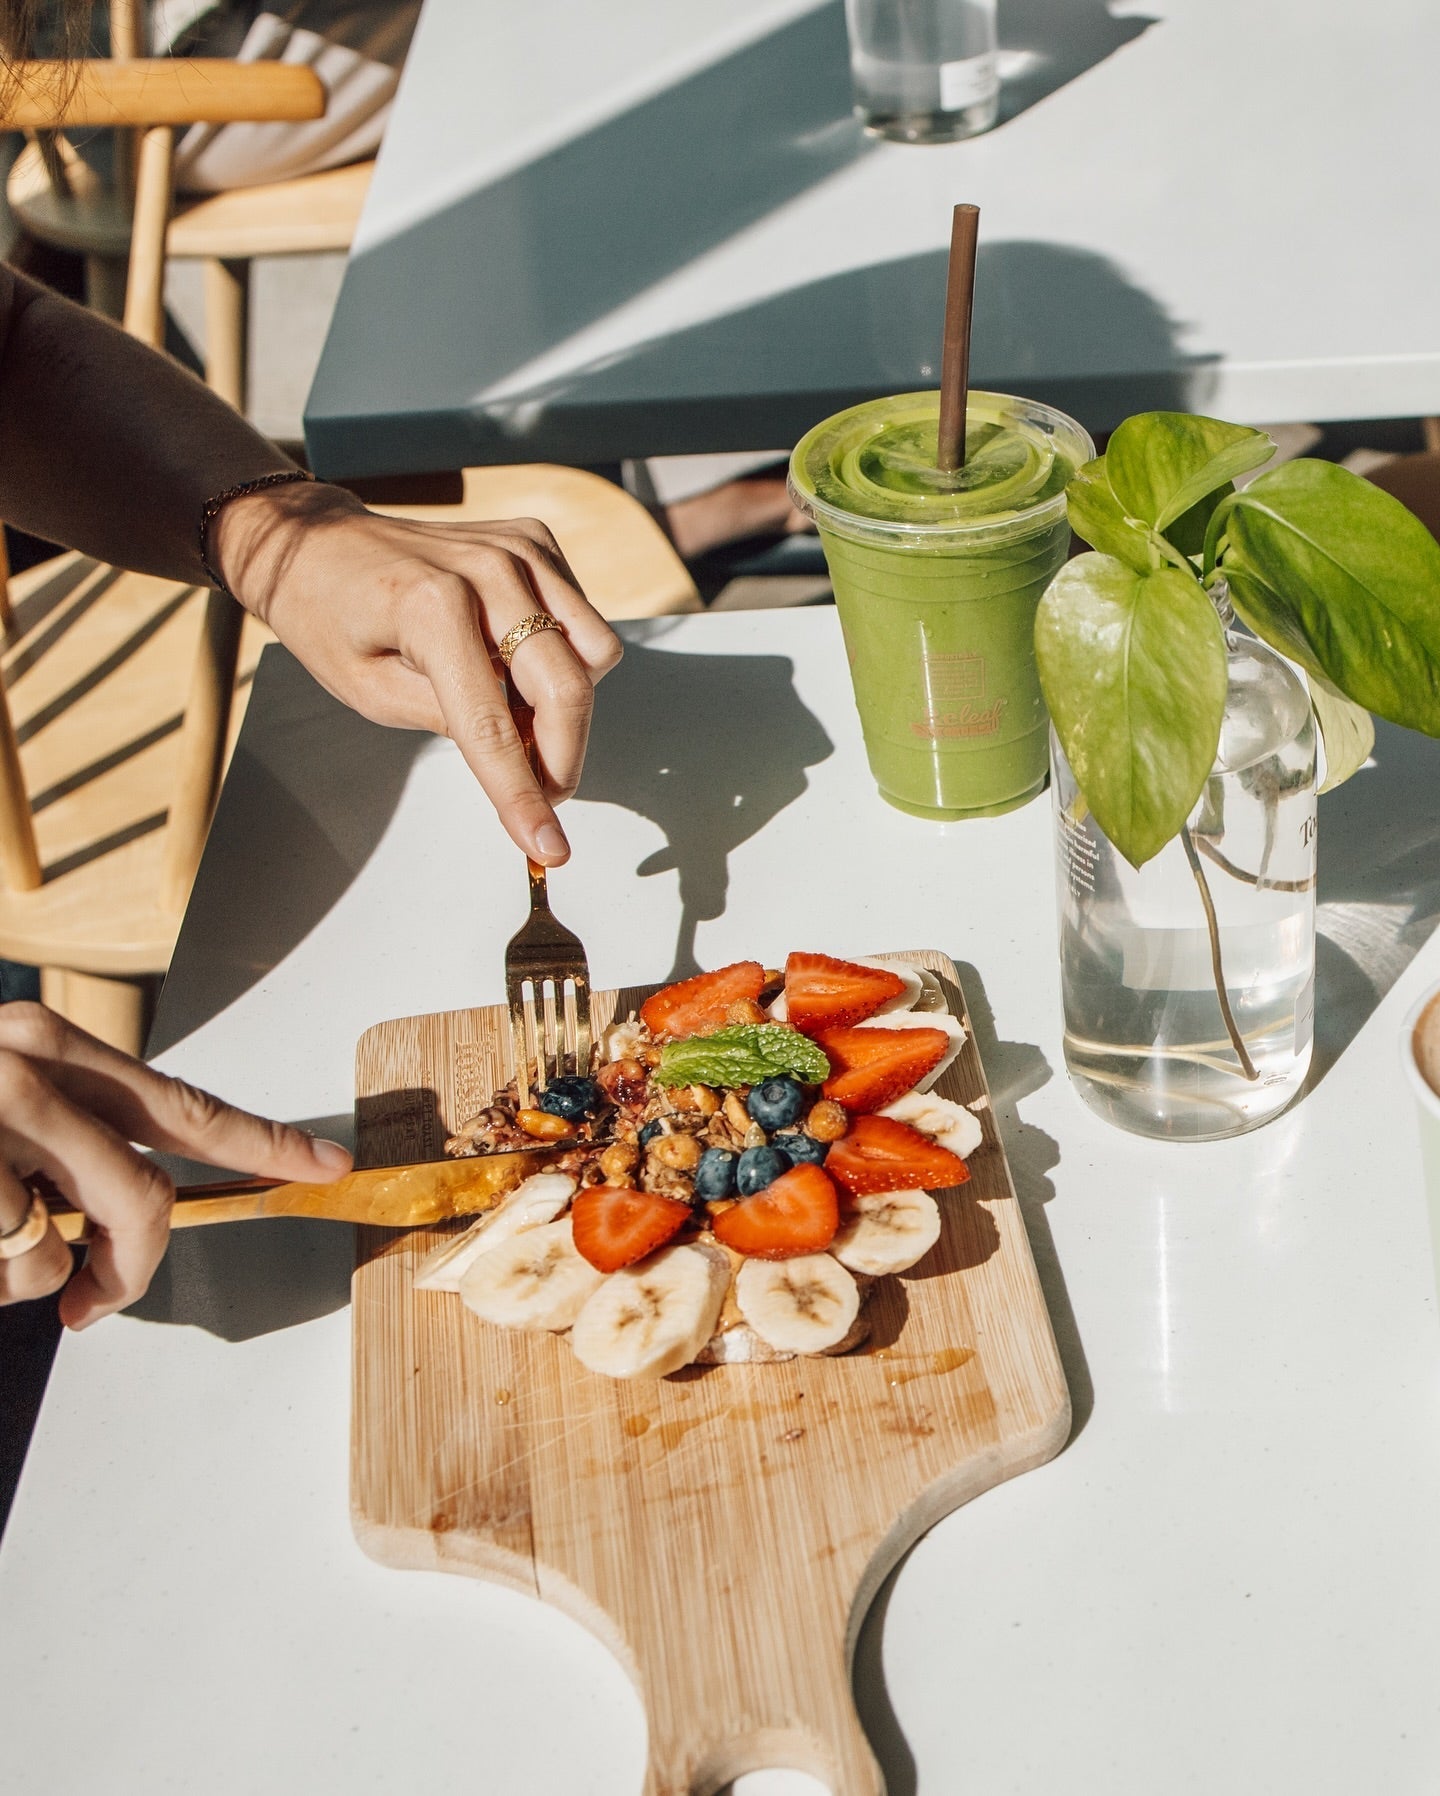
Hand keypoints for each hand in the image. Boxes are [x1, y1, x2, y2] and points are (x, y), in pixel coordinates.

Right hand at [0, 1005, 352, 1327]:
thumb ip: (64, 1134)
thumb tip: (111, 1218)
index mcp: (45, 1045)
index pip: (185, 1107)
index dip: (264, 1145)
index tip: (329, 1165)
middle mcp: (24, 1075)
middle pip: (140, 1197)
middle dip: (131, 1261)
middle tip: (97, 1296)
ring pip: (59, 1252)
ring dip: (24, 1274)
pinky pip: (11, 1274)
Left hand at [211, 484, 623, 864]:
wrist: (315, 542)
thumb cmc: (328, 616)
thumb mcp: (370, 692)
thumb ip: (450, 723)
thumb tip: (520, 760)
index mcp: (431, 608)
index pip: (494, 725)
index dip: (523, 796)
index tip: (548, 846)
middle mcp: (486, 570)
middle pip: (567, 688)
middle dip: (562, 758)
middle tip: (539, 792)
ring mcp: (518, 550)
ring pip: (595, 652)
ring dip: (568, 705)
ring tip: (518, 717)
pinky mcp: (535, 541)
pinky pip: (584, 619)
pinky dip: (564, 658)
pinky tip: (516, 667)